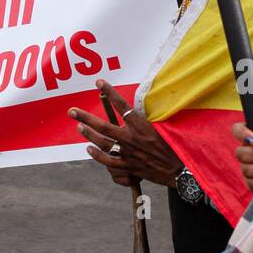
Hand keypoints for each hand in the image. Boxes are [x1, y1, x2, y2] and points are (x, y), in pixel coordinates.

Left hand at [69, 80, 183, 188]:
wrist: (180, 170)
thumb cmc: (173, 146)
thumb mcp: (161, 127)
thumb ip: (145, 120)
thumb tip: (134, 109)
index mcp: (141, 126)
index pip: (122, 105)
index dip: (109, 93)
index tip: (99, 82)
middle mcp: (132, 138)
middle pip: (104, 125)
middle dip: (86, 117)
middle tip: (72, 111)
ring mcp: (129, 154)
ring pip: (103, 143)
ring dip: (89, 135)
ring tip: (79, 127)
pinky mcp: (129, 167)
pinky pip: (109, 161)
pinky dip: (97, 156)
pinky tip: (89, 149)